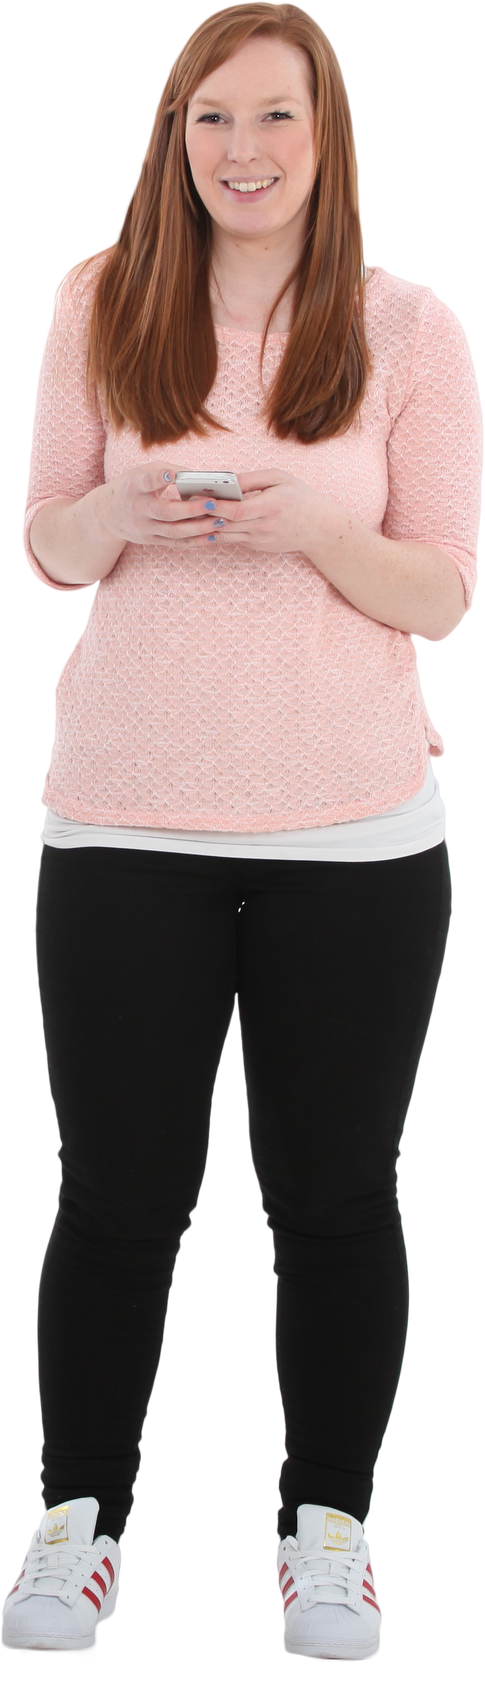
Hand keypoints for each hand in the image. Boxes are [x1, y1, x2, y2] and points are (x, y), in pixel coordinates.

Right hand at [104, 460, 230, 546]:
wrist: (107, 514)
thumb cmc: (134, 486)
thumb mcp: (143, 472)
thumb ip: (170, 470)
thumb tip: (202, 476)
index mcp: (134, 487)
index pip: (144, 482)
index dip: (157, 479)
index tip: (170, 474)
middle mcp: (138, 509)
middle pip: (166, 512)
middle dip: (191, 510)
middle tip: (214, 504)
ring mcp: (144, 528)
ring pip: (174, 531)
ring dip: (199, 528)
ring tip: (220, 521)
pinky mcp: (151, 540)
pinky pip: (175, 543)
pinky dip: (195, 540)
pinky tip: (212, 535)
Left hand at [186, 467, 322, 554]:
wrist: (320, 529)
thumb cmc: (301, 498)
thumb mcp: (281, 479)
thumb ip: (253, 479)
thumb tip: (227, 480)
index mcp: (271, 507)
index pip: (238, 511)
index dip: (217, 507)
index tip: (200, 499)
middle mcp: (264, 527)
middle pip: (227, 524)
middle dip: (204, 516)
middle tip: (183, 506)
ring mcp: (260, 540)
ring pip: (226, 535)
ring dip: (206, 526)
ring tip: (187, 515)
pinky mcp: (257, 547)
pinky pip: (233, 539)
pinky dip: (217, 532)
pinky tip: (202, 524)